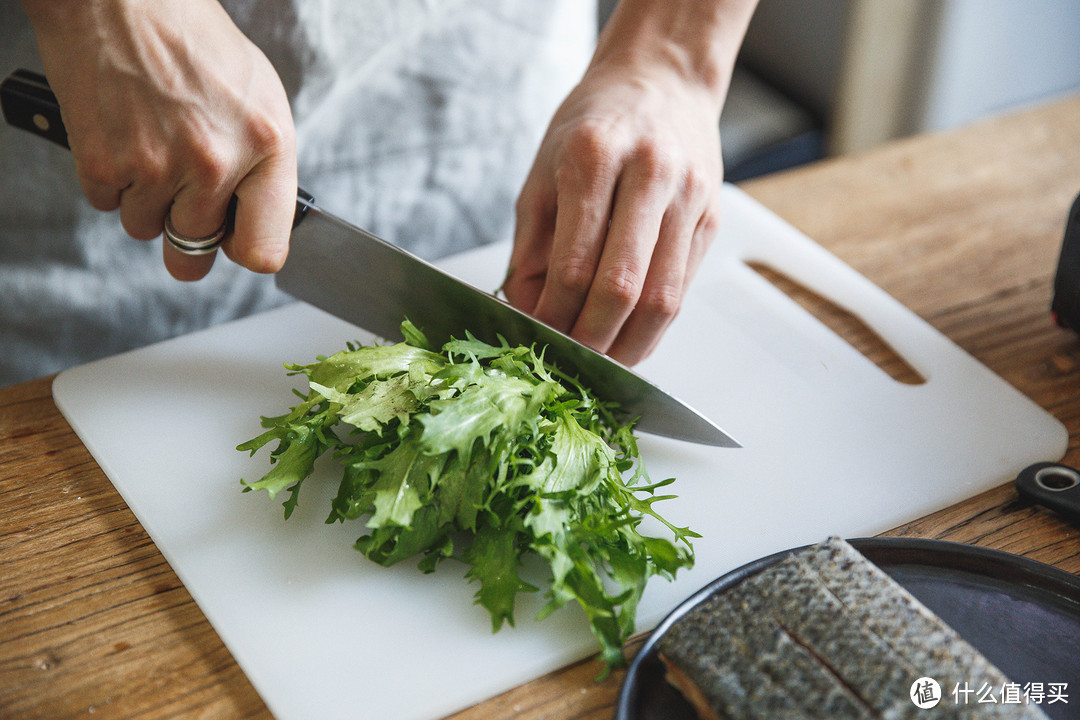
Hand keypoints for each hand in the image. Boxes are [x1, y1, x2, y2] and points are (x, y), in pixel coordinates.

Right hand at [23, 0, 296, 279]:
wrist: (123, 0)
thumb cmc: (195, 44)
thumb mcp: (262, 99)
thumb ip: (266, 167)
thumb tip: (259, 221)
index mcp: (266, 147)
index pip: (264, 251)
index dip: (245, 250)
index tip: (235, 241)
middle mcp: (214, 162)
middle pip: (193, 253)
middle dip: (185, 235)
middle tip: (182, 203)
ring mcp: (156, 166)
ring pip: (145, 228)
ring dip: (146, 201)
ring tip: (153, 148)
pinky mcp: (104, 163)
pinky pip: (107, 204)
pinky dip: (112, 180)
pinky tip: (125, 137)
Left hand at [504, 58, 722, 365]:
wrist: (661, 80)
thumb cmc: (593, 125)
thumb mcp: (542, 173)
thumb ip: (530, 249)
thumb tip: (528, 314)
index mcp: (594, 157)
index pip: (575, 265)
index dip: (555, 317)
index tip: (538, 338)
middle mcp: (649, 175)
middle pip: (624, 288)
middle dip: (592, 341)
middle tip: (569, 362)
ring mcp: (688, 197)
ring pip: (663, 298)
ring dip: (629, 345)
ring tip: (601, 359)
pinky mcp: (710, 218)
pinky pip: (683, 288)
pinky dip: (653, 324)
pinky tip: (628, 334)